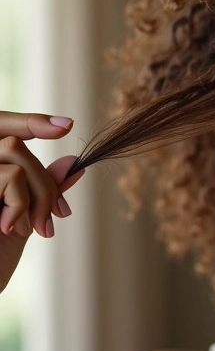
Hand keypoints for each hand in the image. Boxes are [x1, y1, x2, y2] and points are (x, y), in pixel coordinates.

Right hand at [0, 112, 85, 293]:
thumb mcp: (24, 222)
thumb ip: (41, 192)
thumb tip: (71, 163)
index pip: (5, 133)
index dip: (32, 122)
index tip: (65, 125)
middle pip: (16, 142)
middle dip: (46, 180)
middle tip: (57, 217)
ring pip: (15, 151)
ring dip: (37, 191)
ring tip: (33, 228)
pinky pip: (10, 175)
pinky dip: (21, 202)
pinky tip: (9, 228)